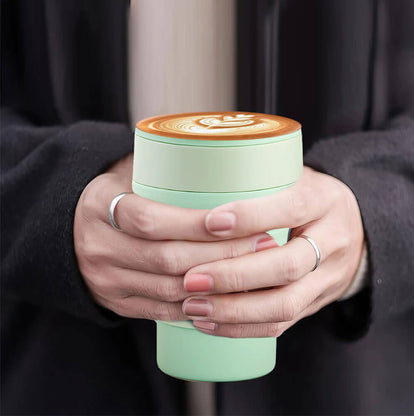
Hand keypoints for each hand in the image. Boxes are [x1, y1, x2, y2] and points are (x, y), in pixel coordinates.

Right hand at [74, 153, 269, 319]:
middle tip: (262, 244)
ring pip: (167, 290)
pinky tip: (224, 297)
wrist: (70, 229)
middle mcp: (99, 246)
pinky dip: (194, 307)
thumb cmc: (116, 193)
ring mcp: (106, 280)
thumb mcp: (128, 172)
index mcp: (101, 206)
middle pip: (166, 258)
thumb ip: (164, 166)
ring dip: (215, 284)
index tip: (232, 220)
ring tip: (254, 271)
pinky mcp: (115, 303)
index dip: (192, 223)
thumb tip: (223, 154)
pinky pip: (159, 311)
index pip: (149, 219)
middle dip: (220, 255)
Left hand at [182, 167, 364, 337]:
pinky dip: (242, 327)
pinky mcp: (315, 303)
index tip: (209, 223)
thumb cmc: (308, 199)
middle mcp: (332, 241)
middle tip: (191, 279)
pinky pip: (282, 324)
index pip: (291, 208)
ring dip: (234, 310)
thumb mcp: (295, 178)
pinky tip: (208, 322)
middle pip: (287, 266)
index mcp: (323, 201)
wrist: (354, 230)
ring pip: (285, 303)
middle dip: (234, 276)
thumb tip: (200, 188)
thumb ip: (260, 182)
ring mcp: (327, 278)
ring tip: (193, 306)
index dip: (251, 217)